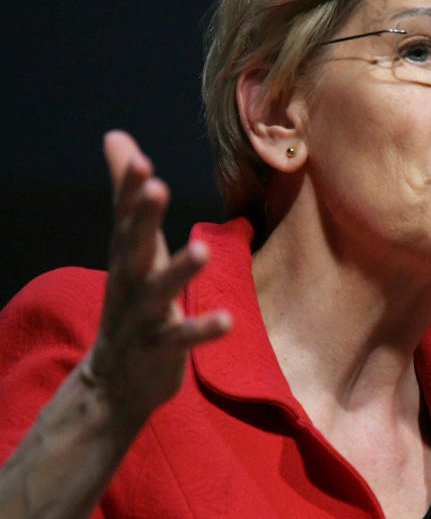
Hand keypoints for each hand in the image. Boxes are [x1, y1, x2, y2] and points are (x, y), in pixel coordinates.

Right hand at [82, 130, 230, 424]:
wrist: (114, 380)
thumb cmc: (131, 301)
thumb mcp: (130, 249)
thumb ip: (129, 197)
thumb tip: (118, 138)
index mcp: (126, 258)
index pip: (125, 218)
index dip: (130, 189)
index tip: (139, 158)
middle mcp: (129, 283)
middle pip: (133, 246)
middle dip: (144, 217)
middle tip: (158, 185)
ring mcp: (142, 317)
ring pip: (159, 291)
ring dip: (179, 270)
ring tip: (203, 250)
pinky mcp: (161, 349)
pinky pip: (181, 338)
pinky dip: (202, 329)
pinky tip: (227, 320)